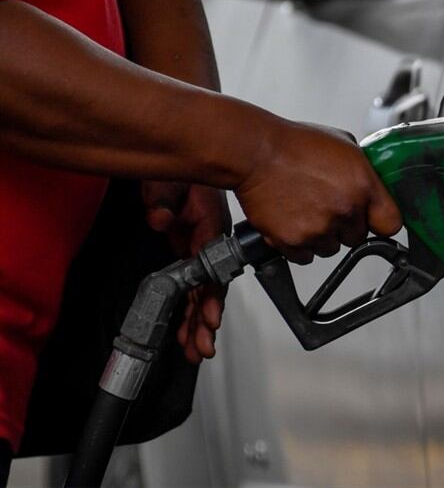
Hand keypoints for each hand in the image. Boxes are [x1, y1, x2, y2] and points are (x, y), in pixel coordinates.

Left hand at [143, 181, 231, 363]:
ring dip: (199, 322)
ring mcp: (200, 251)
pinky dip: (188, 309)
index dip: (213, 297)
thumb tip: (160, 219)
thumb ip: (163, 200)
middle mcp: (211, 244)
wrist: (180, 164)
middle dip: (207, 321)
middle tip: (202, 347)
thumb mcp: (168, 180)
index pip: (215, 269)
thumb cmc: (182, 170)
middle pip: (211, 290)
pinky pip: (191, 286)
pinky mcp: (189, 253)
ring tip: (195, 349)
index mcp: (213, 228)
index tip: (211, 319)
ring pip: (202, 293)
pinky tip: (184, 330)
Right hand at [234, 121, 401, 263]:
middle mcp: (345, 210)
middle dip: (345, 226)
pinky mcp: (294, 241)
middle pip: (357, 238)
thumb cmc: (294, 145)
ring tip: (304, 209)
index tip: (373, 221)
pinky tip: (291, 220)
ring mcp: (320, 228)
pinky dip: (298, 244)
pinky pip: (305, 256)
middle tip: (325, 205)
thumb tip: (373, 188)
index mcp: (363, 185)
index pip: (391, 224)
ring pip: (330, 248)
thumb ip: (363, 172)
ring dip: (321, 236)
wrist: (255, 152)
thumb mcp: (343, 145)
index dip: (380, 222)